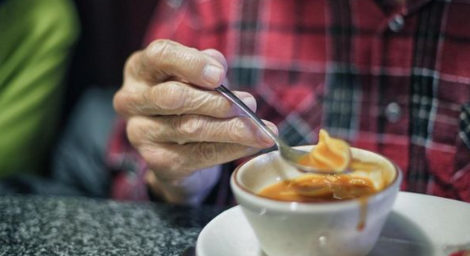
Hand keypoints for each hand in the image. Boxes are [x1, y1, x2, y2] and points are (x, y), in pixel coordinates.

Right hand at [113, 40, 276, 202]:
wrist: (177, 148)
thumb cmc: (189, 100)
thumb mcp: (197, 76)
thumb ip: (208, 67)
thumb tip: (218, 67)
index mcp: (140, 69)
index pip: (160, 55)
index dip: (191, 63)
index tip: (220, 75)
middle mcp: (132, 100)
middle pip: (174, 97)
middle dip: (217, 101)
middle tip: (249, 104)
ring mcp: (141, 132)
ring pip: (191, 128)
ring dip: (232, 128)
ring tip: (260, 129)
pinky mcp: (157, 161)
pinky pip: (200, 154)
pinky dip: (231, 149)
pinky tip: (251, 145)